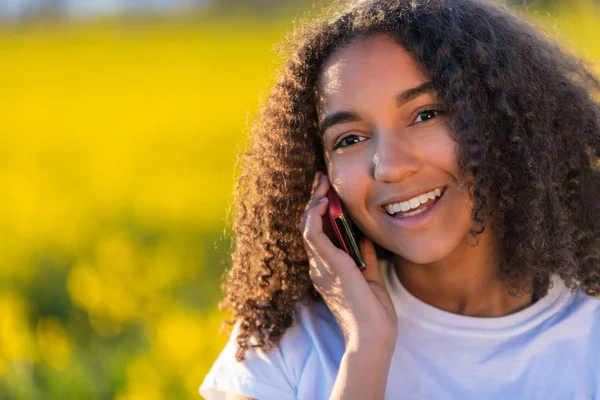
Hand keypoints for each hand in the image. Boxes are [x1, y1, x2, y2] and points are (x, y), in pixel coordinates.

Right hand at [300, 172, 397, 348]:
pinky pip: (312, 234)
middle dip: (314, 201)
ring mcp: (320, 266)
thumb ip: (364, 258)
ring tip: (322, 183)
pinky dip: (314, 216)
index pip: (319, 235)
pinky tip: (322, 201)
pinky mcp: (327, 264)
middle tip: (322, 180)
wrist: (373, 336)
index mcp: (328, 271)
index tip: (329, 193)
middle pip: (310, 226)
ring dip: (313, 202)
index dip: (320, 212)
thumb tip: (363, 237)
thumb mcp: (371, 279)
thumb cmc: (373, 315)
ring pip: (307, 226)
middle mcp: (319, 267)